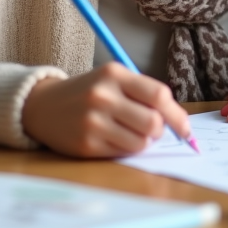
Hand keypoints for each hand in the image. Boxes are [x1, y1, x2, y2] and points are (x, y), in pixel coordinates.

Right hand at [21, 63, 192, 157]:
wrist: (41, 106)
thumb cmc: (88, 92)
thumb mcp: (113, 79)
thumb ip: (143, 94)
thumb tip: (178, 121)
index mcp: (114, 74)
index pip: (159, 95)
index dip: (177, 114)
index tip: (186, 128)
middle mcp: (103, 96)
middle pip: (153, 123)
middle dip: (160, 130)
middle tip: (152, 129)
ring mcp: (93, 121)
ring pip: (141, 142)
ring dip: (143, 141)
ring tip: (129, 132)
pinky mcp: (86, 144)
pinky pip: (123, 153)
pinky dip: (126, 149)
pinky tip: (113, 138)